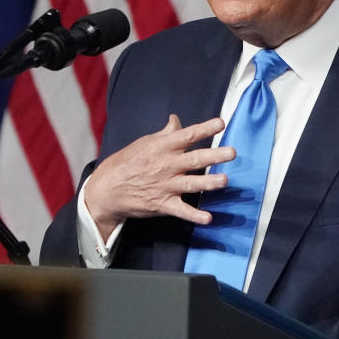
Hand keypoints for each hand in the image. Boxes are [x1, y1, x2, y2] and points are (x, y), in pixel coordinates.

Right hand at [83, 114, 233, 239]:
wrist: (106, 189)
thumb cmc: (126, 162)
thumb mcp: (144, 143)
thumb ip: (165, 134)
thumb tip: (176, 120)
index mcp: (162, 147)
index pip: (187, 135)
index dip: (205, 128)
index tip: (220, 124)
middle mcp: (166, 165)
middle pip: (194, 159)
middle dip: (214, 156)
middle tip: (231, 152)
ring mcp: (165, 186)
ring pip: (191, 184)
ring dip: (208, 183)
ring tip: (224, 181)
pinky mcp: (162, 204)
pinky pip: (181, 211)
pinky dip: (194, 216)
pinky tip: (208, 218)